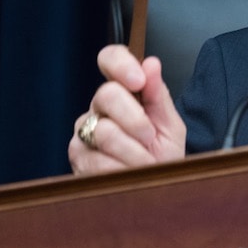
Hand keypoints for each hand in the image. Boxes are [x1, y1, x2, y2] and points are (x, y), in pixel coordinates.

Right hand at [69, 44, 186, 174]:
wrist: (157, 188)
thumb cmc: (164, 154)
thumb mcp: (169, 124)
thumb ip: (159, 95)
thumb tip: (151, 63)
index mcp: (124, 90)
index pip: (110, 58)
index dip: (121, 65)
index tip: (138, 81)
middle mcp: (99, 106)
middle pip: (107, 95)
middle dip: (136, 120)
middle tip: (150, 138)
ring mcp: (84, 130)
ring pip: (104, 131)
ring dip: (134, 150)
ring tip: (145, 161)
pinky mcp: (77, 156)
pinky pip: (98, 159)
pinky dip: (122, 168)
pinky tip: (129, 173)